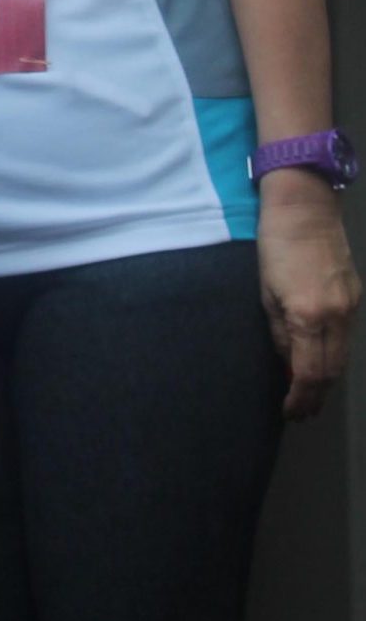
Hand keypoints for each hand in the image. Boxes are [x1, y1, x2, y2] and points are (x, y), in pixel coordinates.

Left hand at [256, 175, 360, 418]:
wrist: (305, 208)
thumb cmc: (273, 245)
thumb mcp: (264, 291)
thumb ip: (278, 330)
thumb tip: (286, 361)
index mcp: (307, 316)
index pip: (308, 372)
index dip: (300, 397)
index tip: (290, 411)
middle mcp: (335, 316)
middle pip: (331, 371)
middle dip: (315, 396)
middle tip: (301, 412)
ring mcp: (350, 307)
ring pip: (342, 357)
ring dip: (327, 379)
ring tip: (310, 395)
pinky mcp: (355, 296)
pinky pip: (346, 337)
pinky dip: (334, 355)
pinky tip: (321, 361)